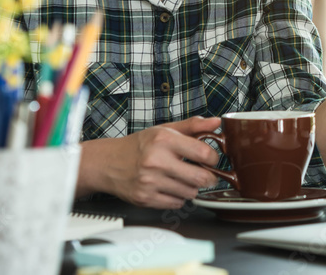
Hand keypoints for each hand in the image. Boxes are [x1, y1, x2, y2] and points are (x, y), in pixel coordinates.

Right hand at [79, 115, 222, 208]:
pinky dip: (179, 197)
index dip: (214, 158)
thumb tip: (216, 122)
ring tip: (184, 178)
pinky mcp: (145, 199)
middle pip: (200, 178)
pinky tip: (171, 187)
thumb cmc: (140, 145)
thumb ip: (193, 126)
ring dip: (192, 187)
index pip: (204, 153)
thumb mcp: (165, 129)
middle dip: (209, 177)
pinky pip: (177, 203)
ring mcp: (150, 182)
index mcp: (164, 140)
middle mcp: (156, 161)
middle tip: (206, 174)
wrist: (109, 163)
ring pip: (190, 193)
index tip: (211, 159)